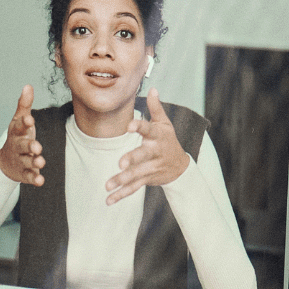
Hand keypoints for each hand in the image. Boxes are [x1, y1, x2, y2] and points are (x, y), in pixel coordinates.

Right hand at [0, 85, 45, 186]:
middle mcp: (17, 146)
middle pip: (22, 145)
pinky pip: (29, 176)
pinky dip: (34, 179)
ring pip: (27, 161)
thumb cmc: (18, 137)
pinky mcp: (25, 173)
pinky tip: (40, 181)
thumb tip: (28, 86)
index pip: (19, 126)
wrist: (7, 162)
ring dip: (34, 162)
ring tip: (41, 161)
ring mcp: (21, 160)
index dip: (24, 123)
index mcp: (16, 132)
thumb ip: (24, 105)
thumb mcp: (19, 121)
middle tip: (36, 146)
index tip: (30, 120)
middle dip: (29, 146)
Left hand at [106, 88, 193, 204]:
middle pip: (142, 156)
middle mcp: (154, 153)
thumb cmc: (168, 141)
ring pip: (136, 175)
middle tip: (121, 164)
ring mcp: (150, 168)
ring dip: (122, 180)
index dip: (139, 127)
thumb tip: (153, 89)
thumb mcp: (165, 124)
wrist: (180, 167)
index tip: (130, 127)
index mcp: (157, 136)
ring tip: (108, 185)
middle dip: (132, 160)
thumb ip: (156, 108)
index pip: (148, 130)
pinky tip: (109, 200)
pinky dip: (121, 195)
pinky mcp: (147, 179)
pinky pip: (133, 188)